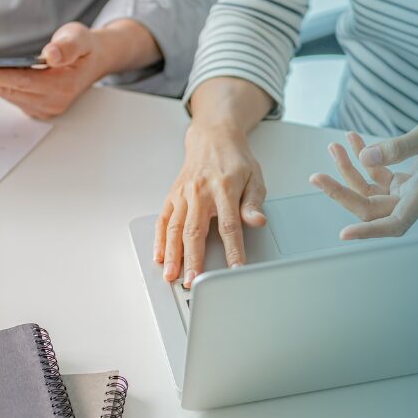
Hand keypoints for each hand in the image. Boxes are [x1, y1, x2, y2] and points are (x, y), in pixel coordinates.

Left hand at [0, 20, 159, 118]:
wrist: (94, 60)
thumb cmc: (84, 47)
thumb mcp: (81, 37)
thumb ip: (68, 45)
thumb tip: (52, 54)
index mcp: (61, 87)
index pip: (21, 81)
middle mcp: (50, 102)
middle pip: (5, 89)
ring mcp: (42, 107)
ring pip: (4, 93)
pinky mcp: (34, 106)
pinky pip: (7, 95)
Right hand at [155, 124, 267, 288]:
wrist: (212, 137)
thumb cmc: (235, 160)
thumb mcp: (254, 177)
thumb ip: (253, 202)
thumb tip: (257, 221)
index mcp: (225, 188)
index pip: (229, 225)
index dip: (233, 250)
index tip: (234, 270)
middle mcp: (200, 191)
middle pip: (195, 230)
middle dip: (193, 259)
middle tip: (194, 280)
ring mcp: (183, 194)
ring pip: (175, 228)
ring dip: (172, 254)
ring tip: (171, 275)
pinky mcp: (173, 195)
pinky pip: (164, 220)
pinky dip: (160, 239)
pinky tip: (160, 256)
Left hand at [309, 108, 417, 238]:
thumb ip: (398, 147)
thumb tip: (365, 158)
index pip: (395, 223)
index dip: (369, 232)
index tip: (344, 234)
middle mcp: (415, 199)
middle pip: (371, 207)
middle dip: (342, 192)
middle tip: (315, 176)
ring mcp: (408, 192)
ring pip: (369, 191)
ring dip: (349, 170)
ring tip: (336, 145)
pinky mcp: (405, 181)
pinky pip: (376, 176)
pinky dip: (364, 160)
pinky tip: (353, 139)